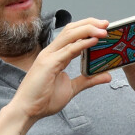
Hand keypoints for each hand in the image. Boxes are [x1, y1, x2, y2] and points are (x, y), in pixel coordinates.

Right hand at [0, 18, 111, 134]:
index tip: (103, 28)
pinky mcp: (49, 63)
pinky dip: (82, 43)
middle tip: (106, 23)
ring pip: (69, 35)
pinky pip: (68, 50)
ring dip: (87, 29)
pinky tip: (93, 40)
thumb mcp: (71, 88)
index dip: (87, 28)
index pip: (72, 35)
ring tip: (103, 29)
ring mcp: (49, 55)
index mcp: (56, 55)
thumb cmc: (44, 99)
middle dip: (89, 23)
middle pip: (71, 30)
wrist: (27, 110)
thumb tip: (107, 75)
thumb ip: (88, 80)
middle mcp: (51, 51)